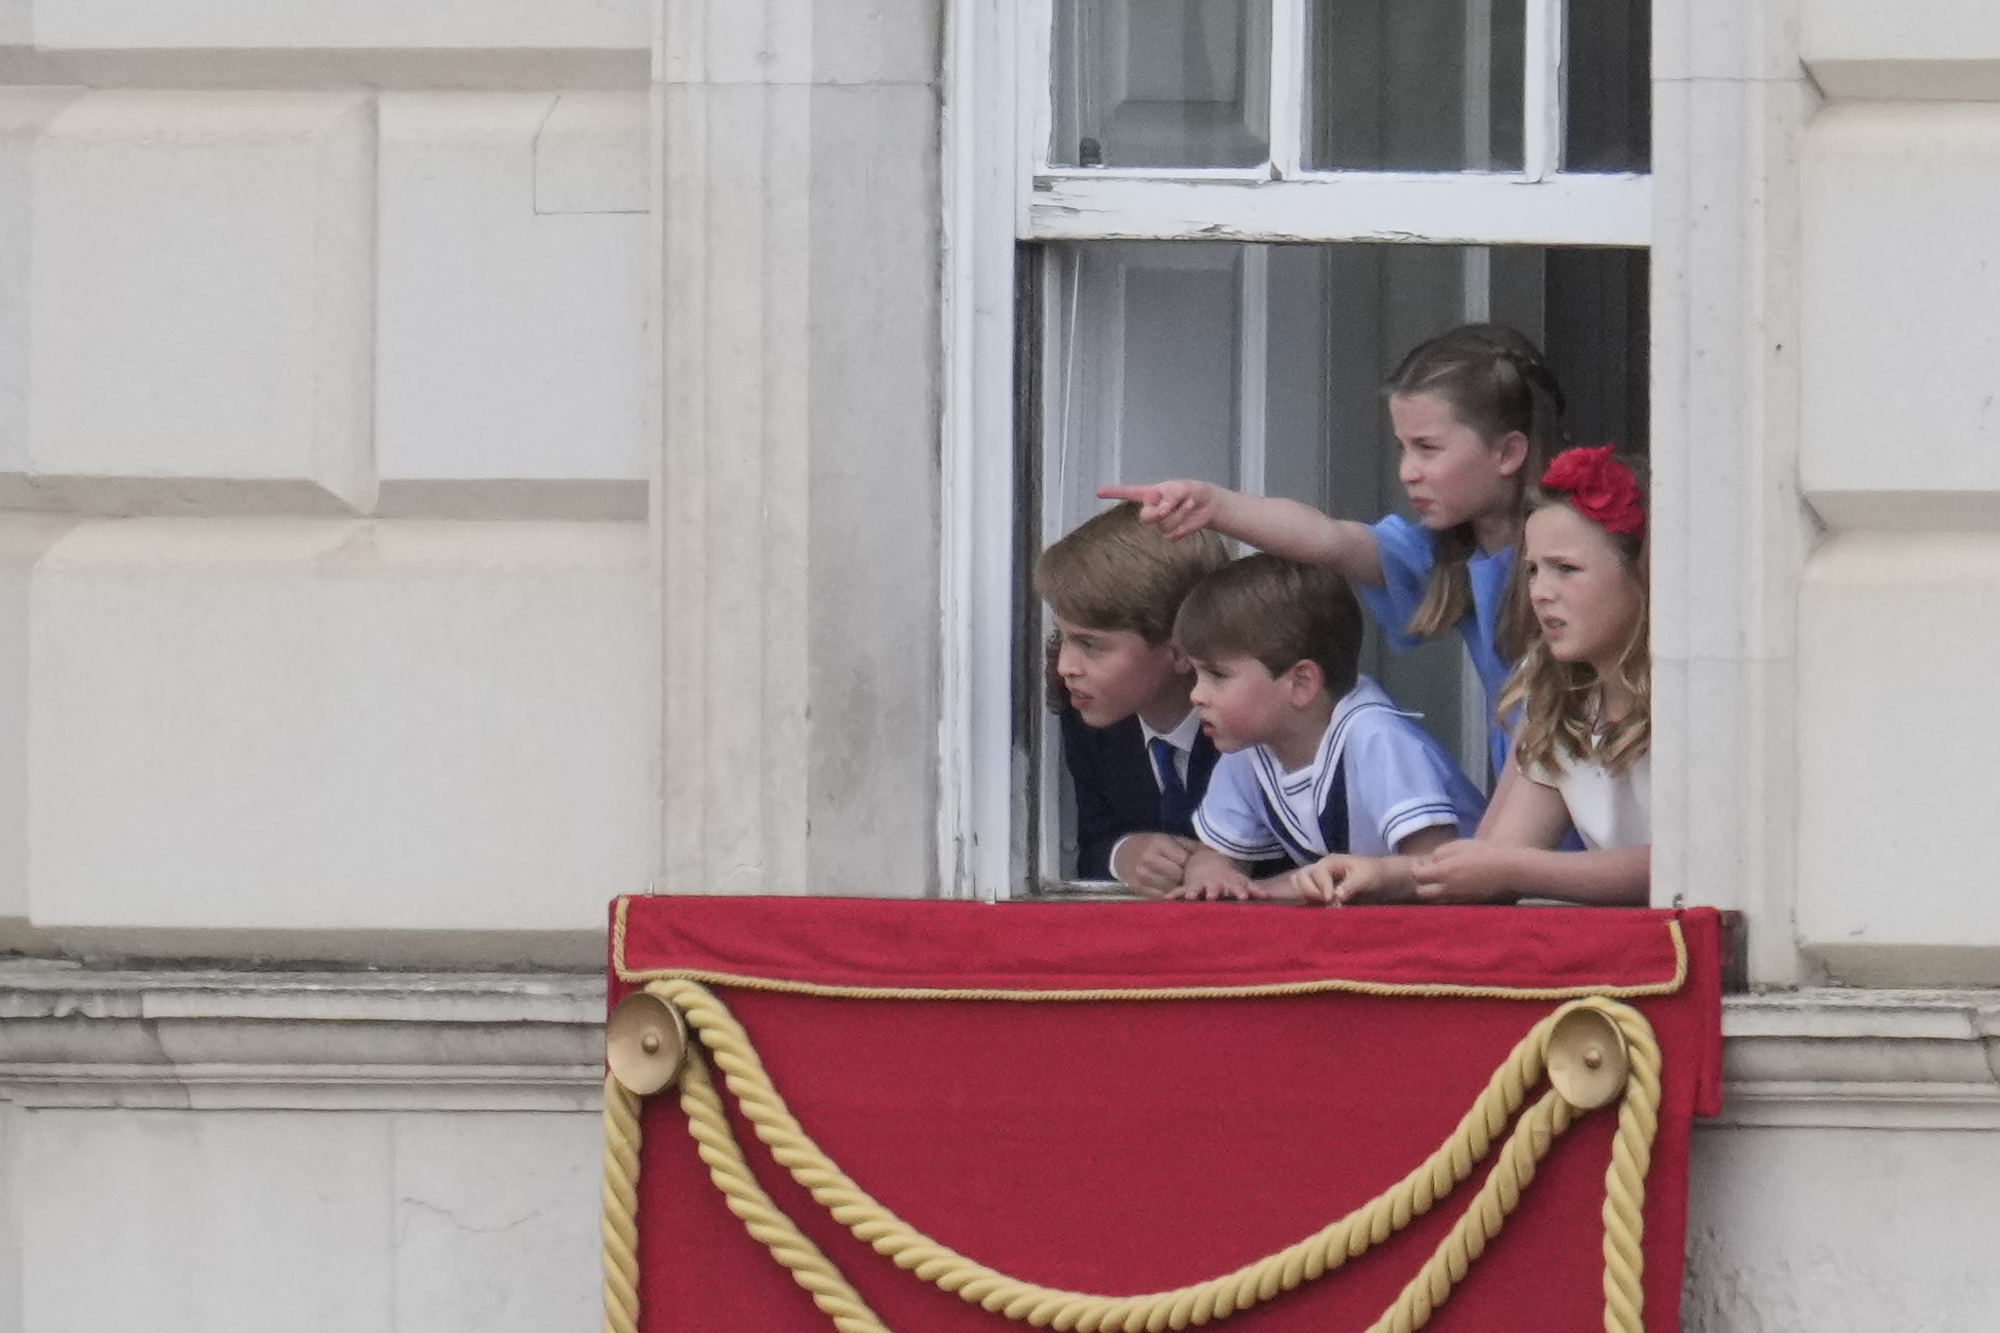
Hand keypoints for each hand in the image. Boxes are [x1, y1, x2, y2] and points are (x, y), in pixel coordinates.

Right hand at [1096, 481, 1221, 540]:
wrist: (1207, 505)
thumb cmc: (1191, 491)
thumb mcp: (1181, 488)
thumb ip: (1170, 498)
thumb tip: (1161, 511)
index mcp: (1150, 494)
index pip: (1128, 493)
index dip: (1112, 493)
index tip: (1097, 492)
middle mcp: (1151, 509)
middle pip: (1145, 517)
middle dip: (1157, 514)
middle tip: (1169, 507)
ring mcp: (1160, 524)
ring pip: (1163, 526)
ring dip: (1179, 515)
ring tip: (1188, 505)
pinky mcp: (1171, 534)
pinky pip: (1173, 534)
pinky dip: (1184, 525)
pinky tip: (1188, 518)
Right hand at [1111, 834, 1195, 897]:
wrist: (1123, 852)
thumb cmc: (1153, 845)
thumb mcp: (1169, 839)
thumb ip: (1190, 847)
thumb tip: (1214, 855)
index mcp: (1159, 843)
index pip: (1185, 860)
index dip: (1195, 867)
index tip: (1202, 871)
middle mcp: (1148, 859)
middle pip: (1178, 876)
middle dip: (1189, 880)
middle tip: (1197, 882)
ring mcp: (1141, 875)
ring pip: (1170, 889)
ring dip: (1180, 891)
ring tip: (1187, 889)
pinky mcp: (1137, 888)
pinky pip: (1160, 897)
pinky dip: (1170, 897)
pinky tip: (1175, 895)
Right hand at [1166, 847, 1255, 900]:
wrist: (1207, 861)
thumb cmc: (1227, 877)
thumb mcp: (1241, 880)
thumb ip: (1253, 889)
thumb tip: (1268, 896)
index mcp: (1228, 883)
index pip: (1236, 887)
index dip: (1239, 891)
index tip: (1242, 897)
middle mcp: (1214, 884)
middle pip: (1214, 888)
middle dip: (1214, 892)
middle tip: (1213, 897)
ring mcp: (1200, 885)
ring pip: (1197, 889)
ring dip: (1194, 893)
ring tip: (1190, 898)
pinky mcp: (1189, 887)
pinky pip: (1180, 890)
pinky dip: (1174, 894)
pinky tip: (1167, 898)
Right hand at [1297, 854, 1406, 904]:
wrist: (1381, 878)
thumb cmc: (1374, 873)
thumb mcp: (1365, 878)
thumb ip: (1350, 886)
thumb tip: (1336, 897)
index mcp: (1330, 862)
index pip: (1317, 872)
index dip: (1321, 887)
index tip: (1331, 899)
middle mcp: (1320, 870)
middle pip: (1301, 877)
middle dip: (1310, 891)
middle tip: (1325, 903)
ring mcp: (1318, 881)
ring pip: (1301, 887)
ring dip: (1308, 898)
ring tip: (1323, 907)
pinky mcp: (1320, 892)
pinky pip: (1308, 897)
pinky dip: (1311, 904)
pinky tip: (1321, 911)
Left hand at [1411, 840, 1522, 903]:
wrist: (1508, 871)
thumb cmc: (1484, 853)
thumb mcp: (1459, 845)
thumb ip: (1440, 853)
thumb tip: (1431, 862)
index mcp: (1443, 873)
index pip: (1417, 875)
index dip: (1416, 867)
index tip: (1420, 861)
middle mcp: (1447, 890)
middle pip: (1422, 893)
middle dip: (1421, 882)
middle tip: (1427, 872)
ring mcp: (1457, 899)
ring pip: (1434, 901)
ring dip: (1432, 892)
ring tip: (1439, 880)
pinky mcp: (1466, 904)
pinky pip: (1448, 903)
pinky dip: (1444, 897)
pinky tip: (1452, 886)